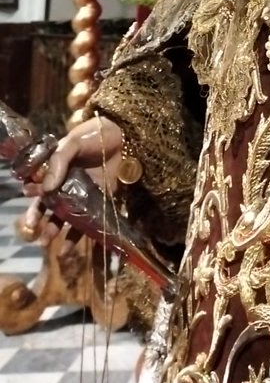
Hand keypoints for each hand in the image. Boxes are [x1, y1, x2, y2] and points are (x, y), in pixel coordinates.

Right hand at [20, 116, 123, 246]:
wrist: (123, 134)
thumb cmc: (94, 135)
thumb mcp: (72, 143)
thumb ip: (58, 162)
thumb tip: (46, 188)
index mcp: (55, 171)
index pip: (38, 191)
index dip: (34, 204)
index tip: (32, 216)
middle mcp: (65, 185)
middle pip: (50, 207)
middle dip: (42, 223)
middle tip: (38, 235)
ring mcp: (82, 194)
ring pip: (65, 217)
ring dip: (55, 231)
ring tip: (47, 244)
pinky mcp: (99, 201)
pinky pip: (86, 220)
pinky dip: (77, 235)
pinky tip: (67, 248)